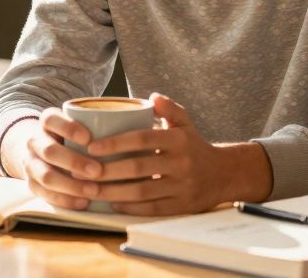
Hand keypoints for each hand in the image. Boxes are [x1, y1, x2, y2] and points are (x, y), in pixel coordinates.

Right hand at [12, 108, 102, 210]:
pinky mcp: (32, 184)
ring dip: (71, 185)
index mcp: (47, 121)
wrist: (43, 149)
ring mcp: (30, 163)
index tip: (89, 138)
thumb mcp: (81, 121)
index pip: (52, 120)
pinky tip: (83, 203)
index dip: (68, 128)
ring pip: (46, 176)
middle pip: (49, 151)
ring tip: (94, 190)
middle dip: (74, 162)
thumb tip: (147, 111)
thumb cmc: (74, 135)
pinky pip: (45, 195)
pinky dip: (65, 200)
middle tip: (98, 170)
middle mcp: (34, 141)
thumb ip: (103, 118)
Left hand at [85, 93, 242, 215]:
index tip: (91, 147)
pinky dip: (130, 207)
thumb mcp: (185, 123)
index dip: (115, 143)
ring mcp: (182, 186)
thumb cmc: (194, 146)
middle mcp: (181, 163)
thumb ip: (170, 108)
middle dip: (107, 170)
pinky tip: (112, 203)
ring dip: (113, 192)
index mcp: (178, 139)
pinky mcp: (182, 206)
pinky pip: (151, 209)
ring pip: (142, 191)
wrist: (224, 174)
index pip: (142, 139)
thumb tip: (152, 97)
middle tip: (83, 171)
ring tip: (91, 189)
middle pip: (138, 168)